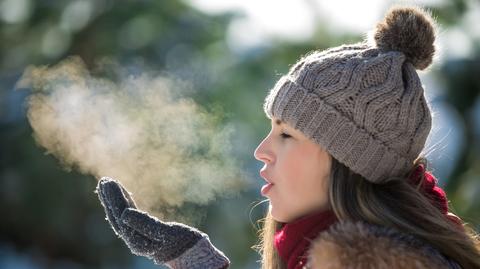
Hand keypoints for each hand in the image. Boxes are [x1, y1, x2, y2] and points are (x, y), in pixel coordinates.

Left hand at [96, 177, 229, 268]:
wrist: (193, 253)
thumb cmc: (182, 243)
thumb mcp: (166, 234)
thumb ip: (145, 225)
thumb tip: (124, 214)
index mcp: (137, 240)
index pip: (121, 216)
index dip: (114, 199)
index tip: (110, 182)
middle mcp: (134, 240)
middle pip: (117, 216)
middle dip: (111, 198)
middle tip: (105, 180)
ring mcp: (138, 236)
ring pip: (122, 215)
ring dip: (115, 199)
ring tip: (108, 184)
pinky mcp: (145, 232)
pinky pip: (131, 216)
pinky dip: (126, 203)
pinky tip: (124, 195)